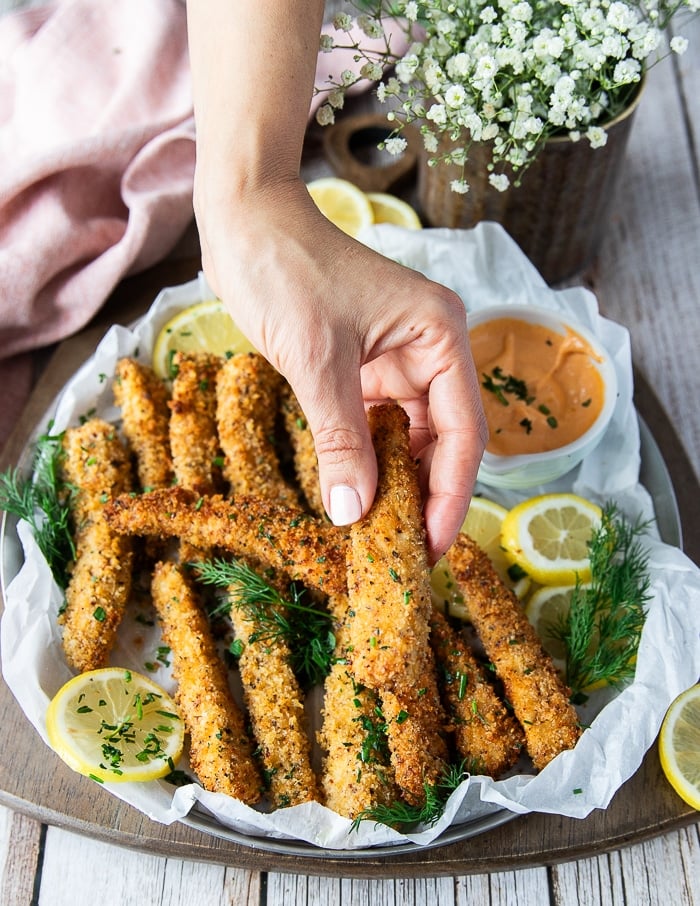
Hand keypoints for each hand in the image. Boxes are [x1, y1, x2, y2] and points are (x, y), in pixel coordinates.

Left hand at [194, 175, 486, 561]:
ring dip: (394, 483)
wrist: (243, 220)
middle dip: (423, 497)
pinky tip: (354, 495)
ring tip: (379, 536)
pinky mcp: (361, 369)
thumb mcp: (316, 360)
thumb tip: (355, 515)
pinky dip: (366, 461)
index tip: (432, 548)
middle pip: (441, 441)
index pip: (464, 433)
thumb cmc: (285, 268)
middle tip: (402, 554)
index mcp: (440, 337)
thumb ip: (341, 439)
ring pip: (408, 439)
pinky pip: (374, 426)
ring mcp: (395, 360)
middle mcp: (428, 351)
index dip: (451, 496)